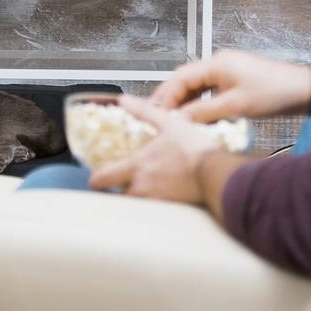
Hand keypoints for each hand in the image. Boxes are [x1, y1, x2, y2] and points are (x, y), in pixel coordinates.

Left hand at [88, 97, 221, 203]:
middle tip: (114, 188)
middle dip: (113, 193)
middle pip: (117, 196)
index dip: (96, 179)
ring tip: (138, 193)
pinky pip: (153, 210)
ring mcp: (156, 199)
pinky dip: (151, 206)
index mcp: (138, 165)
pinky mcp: (170, 208)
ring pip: (135, 204)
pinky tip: (159, 199)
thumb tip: (124, 100)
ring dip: (132, 199)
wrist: (215, 173)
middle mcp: (142, 186)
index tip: (95, 179)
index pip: (105, 177)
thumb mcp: (168, 122)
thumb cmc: (193, 149)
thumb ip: (144, 111)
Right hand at [151, 50, 307, 122]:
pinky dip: (200, 104)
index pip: (180, 78)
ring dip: (185, 103)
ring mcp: (227, 72)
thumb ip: (204, 112)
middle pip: (185, 80)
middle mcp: (218, 63)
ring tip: (173, 121)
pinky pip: (209, 91)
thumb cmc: (273, 93)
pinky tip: (195, 119)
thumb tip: (178, 120)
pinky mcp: (235, 81)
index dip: (165, 96)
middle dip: (171, 99)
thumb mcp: (236, 105)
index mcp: (216, 63)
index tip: (156, 115)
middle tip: (157, 118)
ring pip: (197, 87)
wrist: (304, 90)